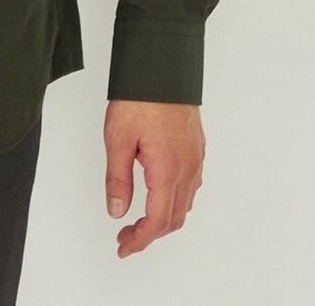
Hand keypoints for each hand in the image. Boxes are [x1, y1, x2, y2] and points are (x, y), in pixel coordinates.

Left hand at [103, 99, 204, 257]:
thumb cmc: (140, 97)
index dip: (140, 240)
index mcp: (167, 170)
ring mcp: (195, 159)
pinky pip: (191, 187)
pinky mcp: (197, 149)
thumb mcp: (117, 138)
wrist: (163, 67)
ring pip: (185, 205)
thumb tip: (117, 211)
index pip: (157, 221)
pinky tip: (158, 195)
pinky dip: (175, 201)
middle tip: (126, 235)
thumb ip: (118, 179)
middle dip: (149, 234)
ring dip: (164, 219)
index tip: (124, 247)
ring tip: (139, 219)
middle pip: (174, 219)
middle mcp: (187, 169)